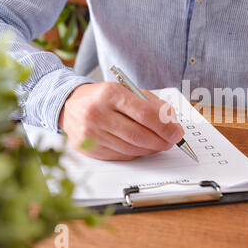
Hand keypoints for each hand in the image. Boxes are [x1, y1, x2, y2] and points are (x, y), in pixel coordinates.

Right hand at [58, 82, 184, 160]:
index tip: (177, 132)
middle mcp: (97, 113)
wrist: (69, 104)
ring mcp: (91, 133)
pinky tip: (141, 147)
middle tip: (171, 141)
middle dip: (161, 141)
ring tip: (159, 144)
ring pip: (131, 148)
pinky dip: (136, 153)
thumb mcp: (128, 91)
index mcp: (110, 94)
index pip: (145, 114)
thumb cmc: (104, 97)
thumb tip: (172, 123)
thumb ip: (152, 104)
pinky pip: (121, 156)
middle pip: (139, 135)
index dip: (165, 126)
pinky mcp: (89, 148)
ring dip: (151, 149)